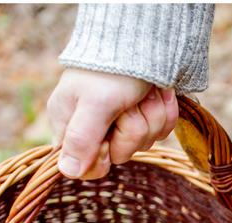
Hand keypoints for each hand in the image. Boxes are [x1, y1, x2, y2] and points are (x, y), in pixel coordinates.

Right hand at [47, 68, 178, 178]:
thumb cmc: (112, 71)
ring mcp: (123, 124)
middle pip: (121, 155)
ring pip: (145, 143)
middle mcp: (95, 128)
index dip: (102, 159)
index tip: (107, 142)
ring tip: (141, 94)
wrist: (144, 41)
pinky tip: (157, 94)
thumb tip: (67, 172)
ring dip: (150, 117)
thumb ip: (81, 139)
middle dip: (132, 130)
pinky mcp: (146, 117)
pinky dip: (163, 112)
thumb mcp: (94, 105)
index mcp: (70, 125)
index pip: (85, 168)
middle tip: (127, 105)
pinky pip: (161, 131)